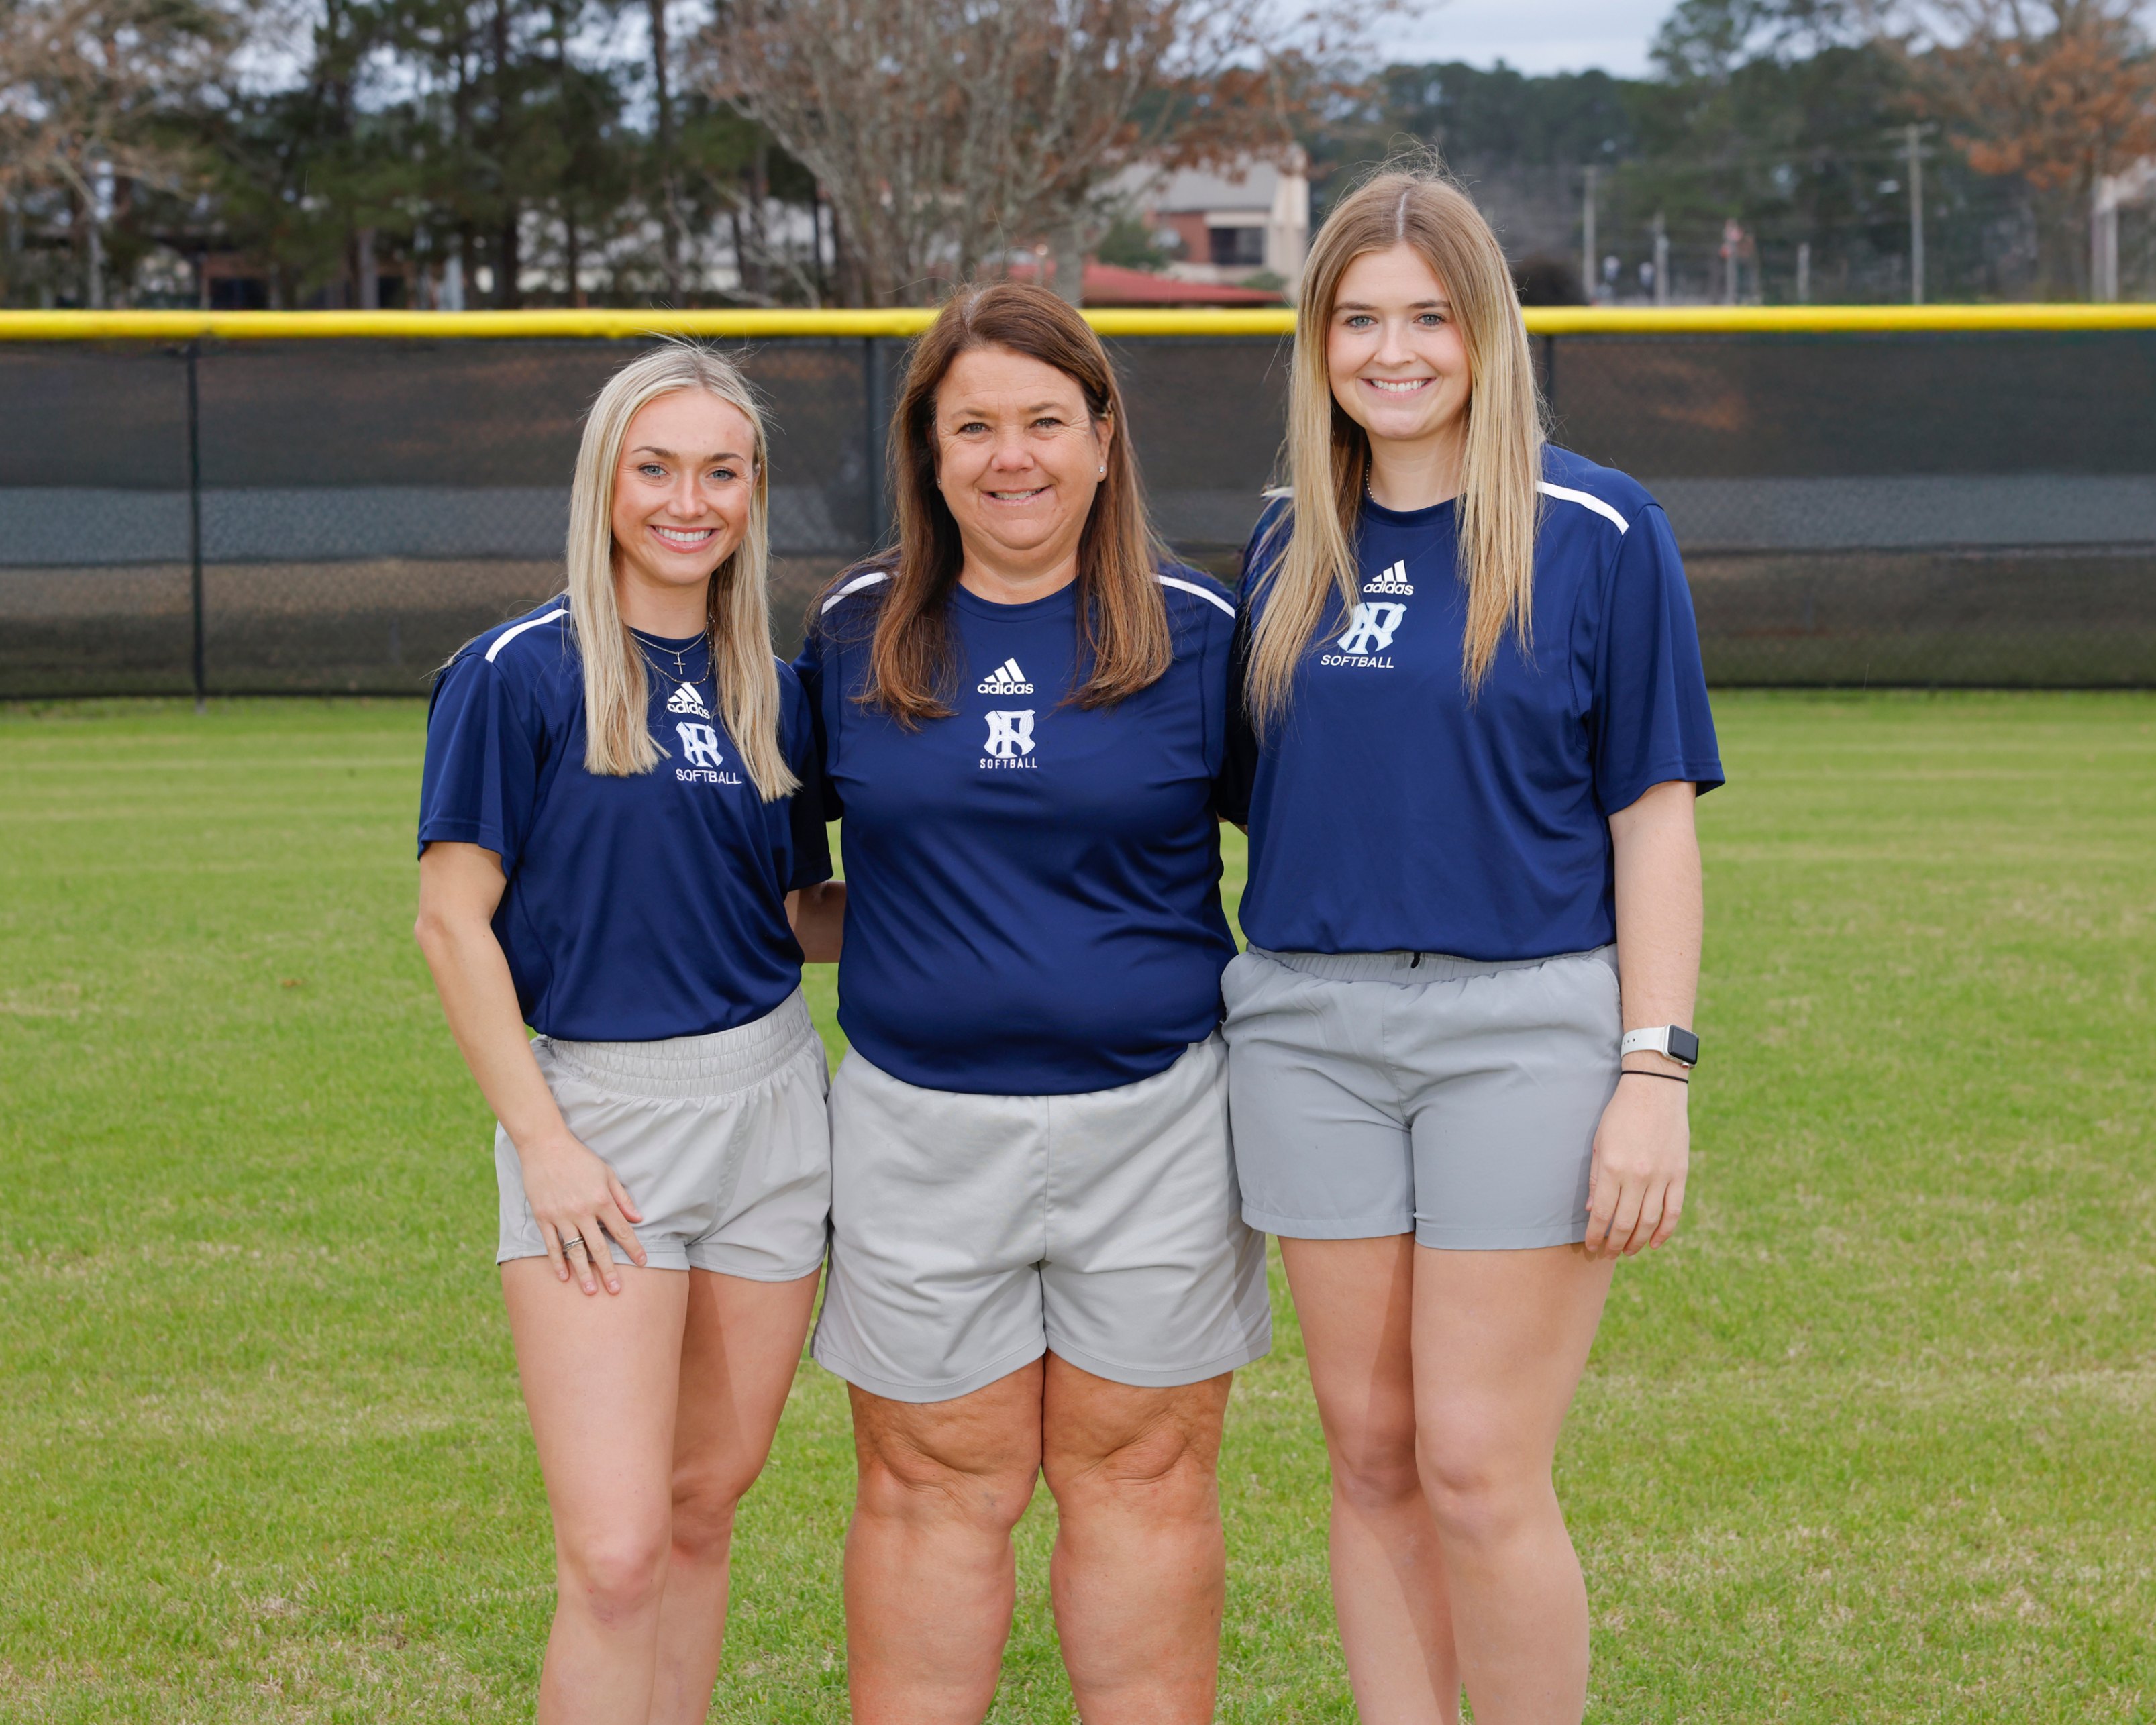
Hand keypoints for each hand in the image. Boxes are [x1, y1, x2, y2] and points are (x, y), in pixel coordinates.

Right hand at [515, 1132, 647, 1293]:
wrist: (545, 1146)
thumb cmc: (579, 1158)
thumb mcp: (607, 1173)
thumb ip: (622, 1197)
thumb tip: (638, 1218)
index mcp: (601, 1200)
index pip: (622, 1230)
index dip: (634, 1248)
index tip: (643, 1263)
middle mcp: (582, 1211)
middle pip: (599, 1247)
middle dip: (609, 1270)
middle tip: (616, 1290)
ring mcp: (561, 1216)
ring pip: (575, 1250)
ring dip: (583, 1272)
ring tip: (590, 1291)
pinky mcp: (543, 1217)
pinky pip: (551, 1245)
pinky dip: (557, 1262)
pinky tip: (564, 1277)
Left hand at [1583, 1070, 1688, 1259]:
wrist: (1655, 1090)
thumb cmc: (1621, 1115)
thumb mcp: (1600, 1143)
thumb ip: (1597, 1178)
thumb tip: (1594, 1211)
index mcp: (1613, 1167)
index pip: (1603, 1213)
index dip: (1596, 1235)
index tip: (1591, 1246)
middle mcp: (1638, 1176)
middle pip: (1626, 1223)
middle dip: (1614, 1244)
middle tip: (1607, 1255)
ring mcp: (1662, 1176)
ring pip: (1650, 1222)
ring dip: (1637, 1242)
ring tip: (1628, 1252)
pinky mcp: (1680, 1174)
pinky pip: (1674, 1211)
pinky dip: (1665, 1231)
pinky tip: (1654, 1242)